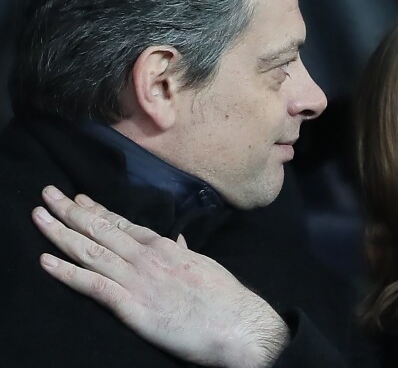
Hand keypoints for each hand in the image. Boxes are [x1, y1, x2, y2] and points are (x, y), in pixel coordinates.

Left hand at [32, 186, 289, 366]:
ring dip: (61, 233)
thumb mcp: (204, 266)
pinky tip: (46, 262)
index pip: (122, 223)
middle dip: (71, 212)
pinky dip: (67, 273)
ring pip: (91, 251)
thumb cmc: (224, 297)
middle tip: (47, 194)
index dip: (96, 210)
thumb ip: (185, 253)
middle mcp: (146, 257)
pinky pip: (93, 286)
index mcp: (164, 247)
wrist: (237, 323)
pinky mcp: (133, 306)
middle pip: (101, 230)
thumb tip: (179, 242)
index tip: (77, 198)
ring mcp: (138, 279)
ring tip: (39, 217)